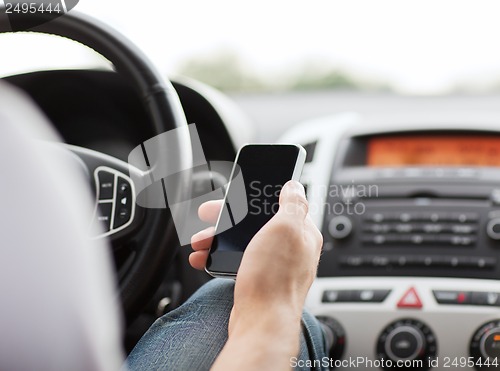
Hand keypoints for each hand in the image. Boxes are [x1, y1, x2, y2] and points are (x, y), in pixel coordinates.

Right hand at [191, 181, 322, 369]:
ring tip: (200, 241)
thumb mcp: (284, 228)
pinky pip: (237, 260)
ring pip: (243, 241)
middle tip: (208, 213)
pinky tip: (204, 258)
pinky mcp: (259, 279)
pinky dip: (219, 256)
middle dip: (228, 217)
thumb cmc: (275, 279)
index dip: (257, 196)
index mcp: (301, 232)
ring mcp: (274, 264)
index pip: (280, 203)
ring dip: (218, 237)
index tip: (238, 192)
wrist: (261, 323)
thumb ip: (292, 203)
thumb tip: (295, 186)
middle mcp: (290, 248)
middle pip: (256, 221)